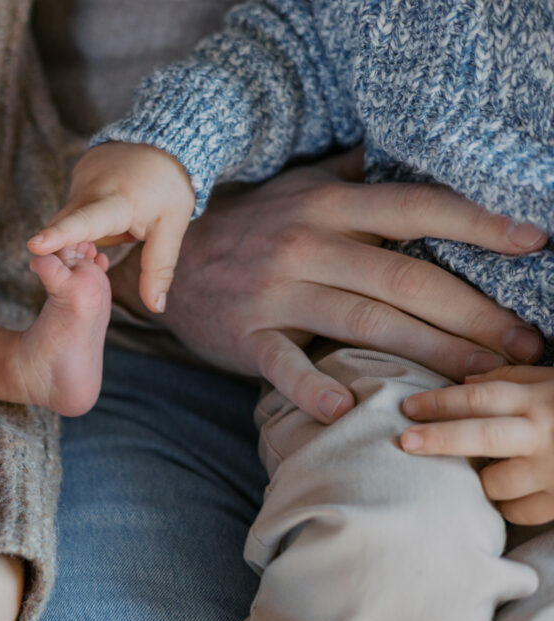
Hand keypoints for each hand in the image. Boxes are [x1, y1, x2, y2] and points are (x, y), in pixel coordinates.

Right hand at [28, 142, 193, 313]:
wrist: (167, 141)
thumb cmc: (171, 189)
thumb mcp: (172, 230)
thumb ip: (159, 269)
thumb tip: (155, 307)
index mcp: (117, 201)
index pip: (84, 222)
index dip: (60, 236)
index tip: (34, 247)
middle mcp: (92, 185)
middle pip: (70, 227)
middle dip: (85, 242)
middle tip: (124, 233)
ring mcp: (81, 174)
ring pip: (74, 217)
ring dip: (94, 226)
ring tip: (126, 213)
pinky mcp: (78, 169)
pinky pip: (77, 202)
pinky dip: (92, 210)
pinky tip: (116, 200)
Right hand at [109, 147, 545, 423]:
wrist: (160, 261)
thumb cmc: (242, 226)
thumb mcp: (291, 187)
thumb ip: (346, 173)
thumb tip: (397, 155)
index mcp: (325, 206)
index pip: (414, 209)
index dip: (477, 224)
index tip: (534, 242)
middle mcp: (306, 244)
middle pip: (406, 279)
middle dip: (475, 313)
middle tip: (526, 344)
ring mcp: (274, 292)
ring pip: (365, 323)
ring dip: (430, 353)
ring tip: (482, 378)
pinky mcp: (245, 335)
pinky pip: (282, 364)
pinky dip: (312, 387)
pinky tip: (348, 409)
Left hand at [402, 366, 553, 525]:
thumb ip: (513, 379)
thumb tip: (463, 383)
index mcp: (542, 400)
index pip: (482, 396)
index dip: (441, 401)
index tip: (407, 407)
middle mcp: (546, 434)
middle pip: (482, 436)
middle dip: (439, 439)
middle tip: (405, 441)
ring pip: (495, 482)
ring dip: (477, 478)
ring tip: (473, 470)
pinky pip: (518, 512)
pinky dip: (504, 504)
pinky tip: (504, 493)